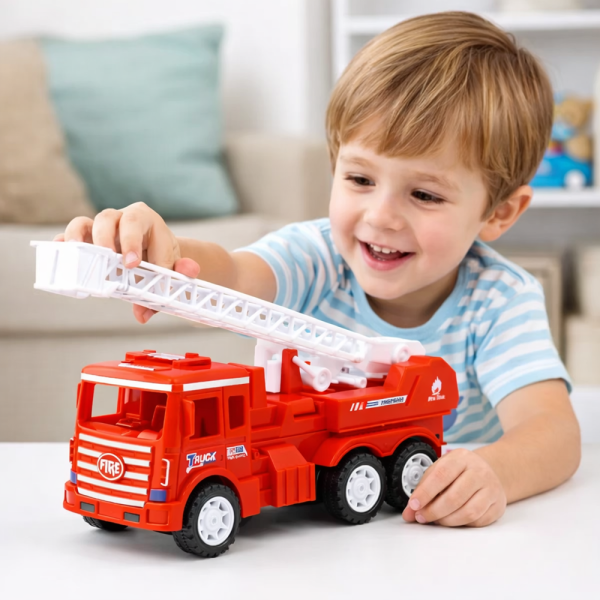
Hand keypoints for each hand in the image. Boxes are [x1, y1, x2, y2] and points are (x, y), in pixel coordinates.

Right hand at [54, 203, 199, 322]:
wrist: (158, 252)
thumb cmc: (163, 258)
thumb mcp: (170, 269)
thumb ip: (167, 286)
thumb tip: (143, 314)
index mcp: (145, 220)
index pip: (136, 223)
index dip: (132, 241)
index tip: (131, 264)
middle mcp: (121, 218)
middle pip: (108, 217)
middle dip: (106, 238)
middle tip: (108, 259)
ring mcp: (101, 228)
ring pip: (84, 223)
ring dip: (78, 237)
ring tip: (76, 252)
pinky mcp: (87, 239)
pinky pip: (72, 237)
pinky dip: (64, 242)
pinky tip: (59, 251)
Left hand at [402, 448, 506, 526]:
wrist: (489, 471)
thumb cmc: (460, 471)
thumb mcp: (440, 470)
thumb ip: (423, 489)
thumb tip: (408, 513)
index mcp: (461, 458)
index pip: (441, 475)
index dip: (425, 492)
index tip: (414, 505)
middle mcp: (479, 471)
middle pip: (455, 497)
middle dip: (434, 511)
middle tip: (421, 517)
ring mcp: (491, 488)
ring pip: (468, 512)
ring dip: (447, 521)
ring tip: (435, 520)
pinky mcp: (498, 505)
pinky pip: (478, 521)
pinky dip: (461, 524)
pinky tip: (452, 519)